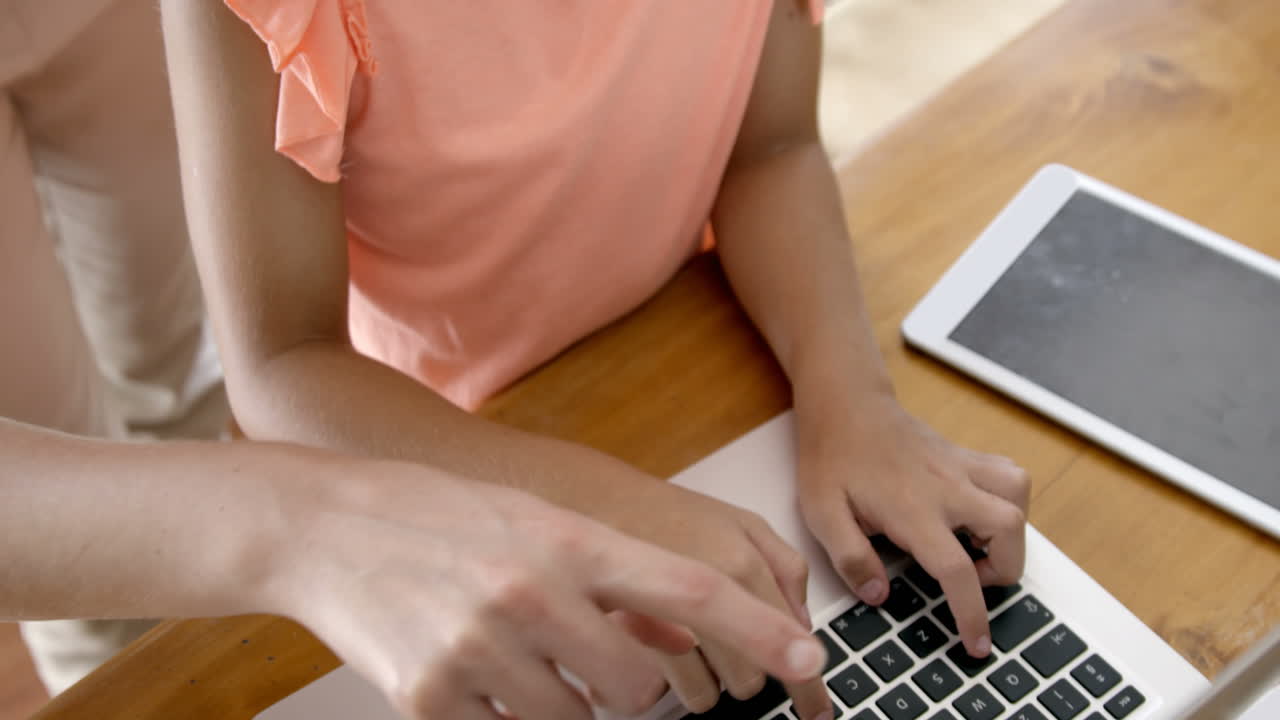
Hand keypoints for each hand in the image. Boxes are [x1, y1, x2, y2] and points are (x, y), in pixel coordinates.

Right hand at [262, 459, 827, 719]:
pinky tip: (470, 666)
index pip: (687, 593)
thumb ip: (610, 577)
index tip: (808, 660)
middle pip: (640, 692)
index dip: (757, 629)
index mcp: (566, 543)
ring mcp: (481, 651)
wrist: (326, 526)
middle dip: (632, 690)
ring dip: (564, 703)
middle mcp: (530, 594)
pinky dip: (505, 714)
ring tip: (515, 651)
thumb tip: (679, 645)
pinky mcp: (433, 699)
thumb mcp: (537, 524)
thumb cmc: (439, 516)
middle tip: (584, 654)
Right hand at [584, 475, 833, 719]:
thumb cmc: (664, 511)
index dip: (807, 690)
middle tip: (721, 643)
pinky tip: (657, 649)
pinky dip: (665, 681)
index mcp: (741, 565)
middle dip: (742, 671)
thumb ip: (785, 567)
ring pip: (705, 695)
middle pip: (748, 681)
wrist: (591, 497)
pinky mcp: (624, 642)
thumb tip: (804, 626)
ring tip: (685, 643)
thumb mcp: (740, 521)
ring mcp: (663, 621)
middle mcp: (706, 595)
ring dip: (703, 681)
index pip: (790, 644)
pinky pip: (662, 693)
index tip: (817, 714)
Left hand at [794, 390, 1029, 657]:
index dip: (972, 613)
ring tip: (978, 546)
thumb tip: (878, 595)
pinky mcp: (965, 456)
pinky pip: (1009, 475)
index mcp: (912, 510)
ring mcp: (960, 468)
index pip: (956, 570)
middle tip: (971, 579)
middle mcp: (947, 487)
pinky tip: (980, 513)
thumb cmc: (831, 458)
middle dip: (1004, 568)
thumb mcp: (822, 514)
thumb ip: (850, 558)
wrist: (844, 405)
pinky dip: (1009, 499)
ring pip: (1018, 496)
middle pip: (1008, 529)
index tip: (976, 643)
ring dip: (1011, 531)